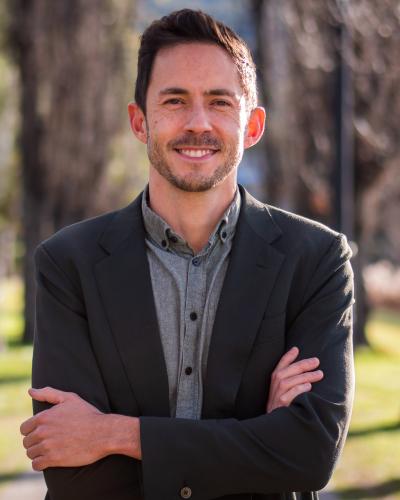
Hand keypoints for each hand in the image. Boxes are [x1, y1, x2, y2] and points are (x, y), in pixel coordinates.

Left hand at [21, 387, 140, 470]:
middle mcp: (43, 431)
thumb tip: (30, 391)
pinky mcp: (53, 459)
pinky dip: (41, 464)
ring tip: (50, 450)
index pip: (24, 428)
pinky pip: (36, 465)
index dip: (32, 431)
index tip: (42, 432)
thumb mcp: (70, 398)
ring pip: (31, 454)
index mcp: (44, 417)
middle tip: (48, 442)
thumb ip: (48, 393)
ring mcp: (47, 446)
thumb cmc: (87, 414)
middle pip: (27, 442)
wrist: (103, 433)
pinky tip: (50, 459)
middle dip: (35, 442)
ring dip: (38, 453)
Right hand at [266, 347, 322, 413]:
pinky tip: (309, 387)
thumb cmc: (284, 412)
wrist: (276, 430)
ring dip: (304, 376)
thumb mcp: (284, 396)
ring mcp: (275, 398)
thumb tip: (308, 374)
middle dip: (301, 365)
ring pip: (288, 381)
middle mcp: (273, 389)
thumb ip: (291, 384)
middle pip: (285, 372)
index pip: (279, 366)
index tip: (296, 349)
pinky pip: (289, 395)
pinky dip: (298, 389)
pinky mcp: (280, 407)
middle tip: (316, 361)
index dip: (287, 357)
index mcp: (274, 384)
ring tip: (320, 374)